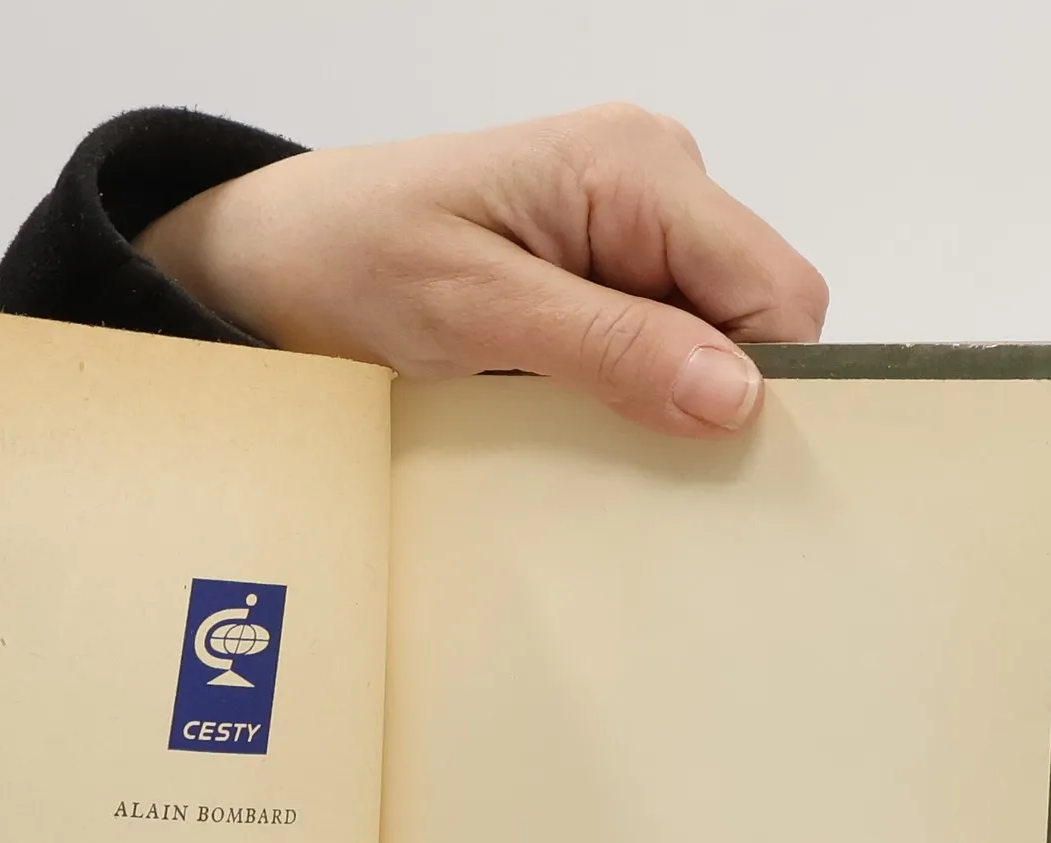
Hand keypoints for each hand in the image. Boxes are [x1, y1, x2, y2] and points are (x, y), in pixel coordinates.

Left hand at [138, 103, 827, 437]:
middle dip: (710, 401)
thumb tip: (735, 395)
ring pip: (709, 343)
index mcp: (639, 168)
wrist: (272, 257)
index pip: (777, 292)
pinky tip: (567, 423)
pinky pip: (656, 349)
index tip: (700, 463)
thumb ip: (608, 348)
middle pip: (755, 320)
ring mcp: (628, 231)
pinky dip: (627, 398)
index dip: (761, 386)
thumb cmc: (349, 260)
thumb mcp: (472, 312)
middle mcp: (653, 185)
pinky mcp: (597, 276)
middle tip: (623, 465)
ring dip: (660, 406)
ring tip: (575, 439)